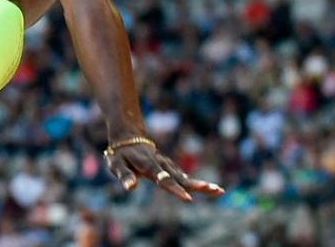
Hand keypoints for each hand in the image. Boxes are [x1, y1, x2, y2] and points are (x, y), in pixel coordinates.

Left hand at [104, 140, 224, 202]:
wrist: (128, 135)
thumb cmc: (120, 153)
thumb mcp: (116, 164)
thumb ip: (125, 175)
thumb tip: (131, 188)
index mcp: (149, 165)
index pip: (164, 179)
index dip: (175, 189)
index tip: (188, 199)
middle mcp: (162, 164)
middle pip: (181, 177)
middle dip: (198, 186)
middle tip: (215, 190)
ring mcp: (167, 165)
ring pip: (185, 177)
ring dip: (201, 184)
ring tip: (218, 191)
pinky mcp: (168, 167)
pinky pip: (182, 176)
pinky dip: (195, 182)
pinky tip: (207, 189)